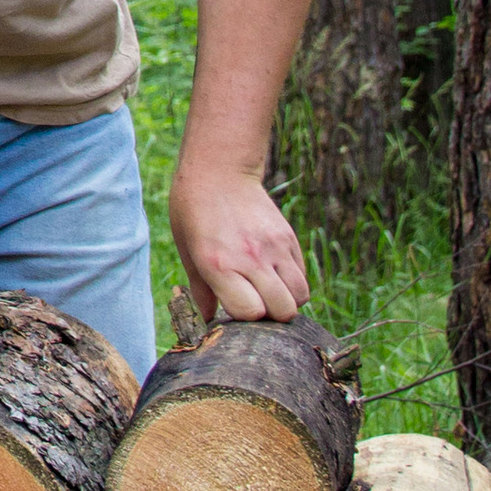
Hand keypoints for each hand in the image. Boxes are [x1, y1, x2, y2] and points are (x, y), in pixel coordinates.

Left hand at [170, 162, 308, 323]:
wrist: (218, 170)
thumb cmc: (193, 210)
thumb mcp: (187, 248)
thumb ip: (201, 288)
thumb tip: (209, 320)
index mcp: (218, 263)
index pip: (250, 312)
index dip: (243, 317)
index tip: (233, 307)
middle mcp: (250, 258)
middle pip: (282, 311)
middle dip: (269, 315)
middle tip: (253, 301)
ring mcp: (274, 248)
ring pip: (300, 297)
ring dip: (285, 301)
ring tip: (265, 290)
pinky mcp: (289, 238)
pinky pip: (303, 276)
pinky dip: (292, 283)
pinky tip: (273, 273)